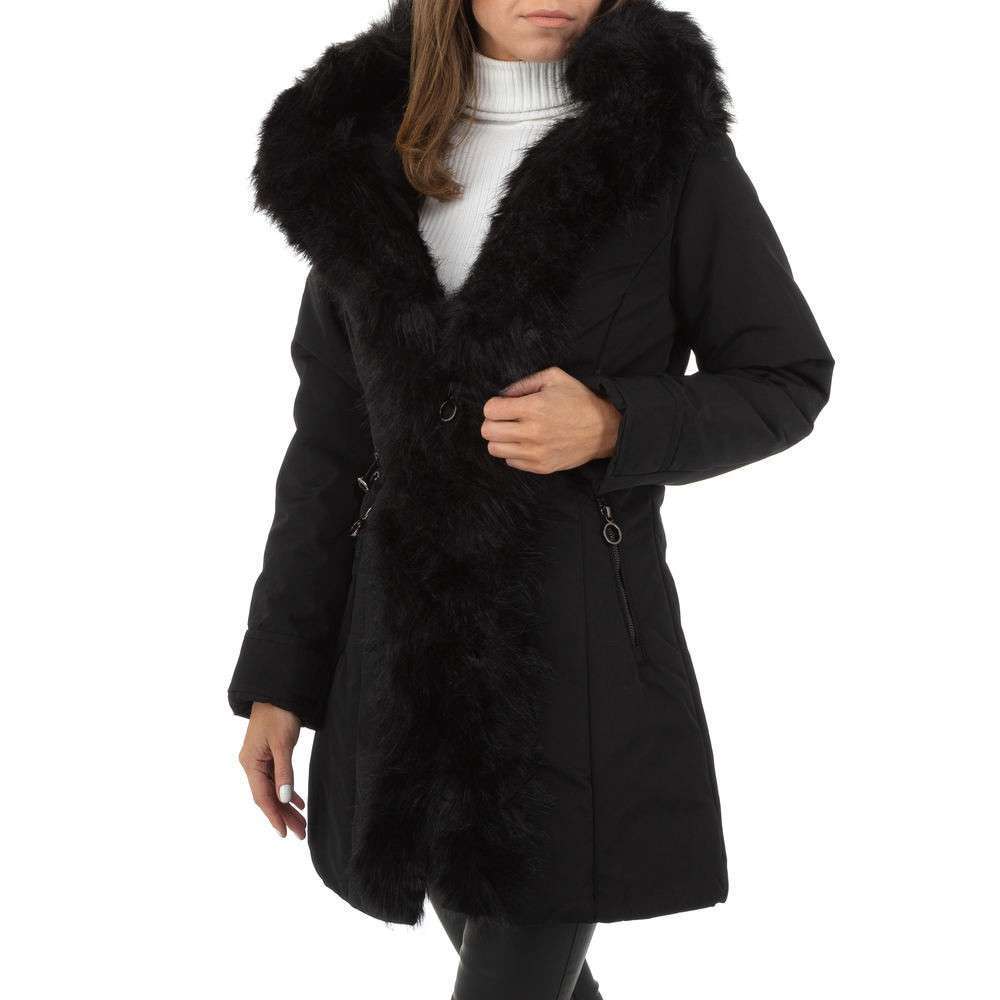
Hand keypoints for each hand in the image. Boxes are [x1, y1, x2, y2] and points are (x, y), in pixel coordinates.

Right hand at [238, 702, 305, 838]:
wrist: (277, 691)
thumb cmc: (279, 713)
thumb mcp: (283, 743)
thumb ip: (284, 772)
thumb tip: (284, 799)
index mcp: (251, 763)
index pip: (262, 797)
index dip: (274, 816)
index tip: (284, 833)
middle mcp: (252, 764)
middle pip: (268, 796)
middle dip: (284, 815)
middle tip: (300, 833)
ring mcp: (259, 760)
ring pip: (273, 790)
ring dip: (286, 806)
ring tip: (301, 823)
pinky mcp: (268, 754)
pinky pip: (276, 779)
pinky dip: (287, 791)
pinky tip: (297, 801)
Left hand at [481, 366, 621, 474]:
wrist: (605, 429)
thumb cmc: (580, 401)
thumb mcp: (554, 378)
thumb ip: (524, 383)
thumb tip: (502, 394)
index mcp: (534, 408)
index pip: (490, 410)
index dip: (494, 405)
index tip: (503, 405)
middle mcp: (532, 432)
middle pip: (488, 431)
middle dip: (493, 422)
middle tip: (506, 419)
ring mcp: (536, 452)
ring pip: (495, 449)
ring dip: (501, 439)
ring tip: (514, 432)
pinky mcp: (541, 466)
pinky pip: (510, 462)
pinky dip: (514, 453)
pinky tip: (527, 443)